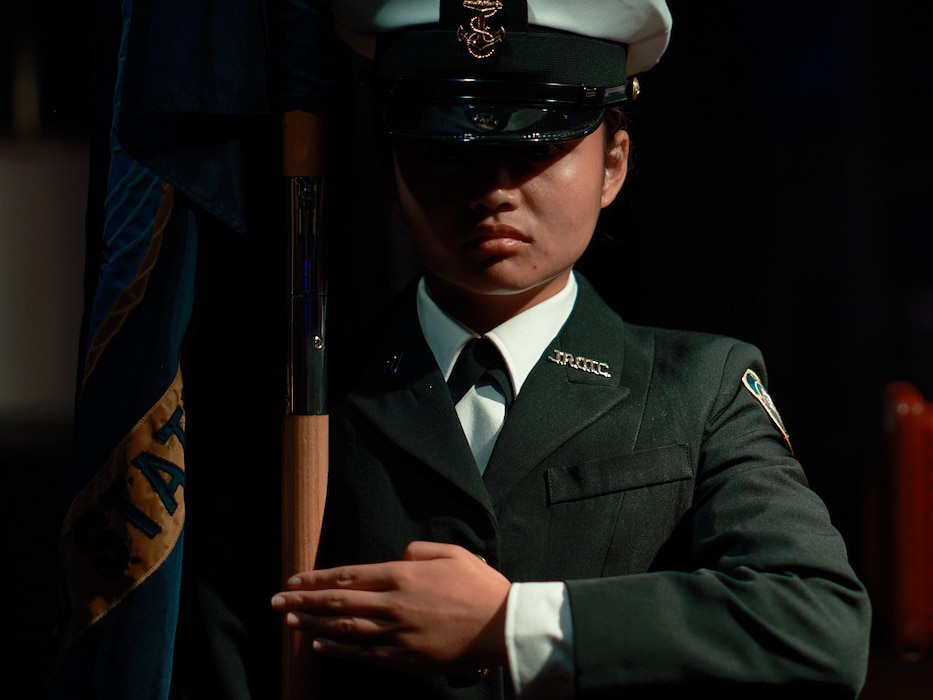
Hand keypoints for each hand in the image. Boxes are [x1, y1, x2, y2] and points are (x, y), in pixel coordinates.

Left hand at [271, 541, 511, 676]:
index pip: (348, 575)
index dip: (316, 578)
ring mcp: (396, 635)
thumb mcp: (452, 553)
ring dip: (311, 624)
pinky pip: (362, 653)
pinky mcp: (404, 659)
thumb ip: (419, 551)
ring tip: (288, 621)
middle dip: (302, 601)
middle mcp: (392, 605)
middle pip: (337, 602)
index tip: (293, 579)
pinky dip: (337, 648)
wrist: (502, 627)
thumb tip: (398, 557)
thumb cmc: (481, 587)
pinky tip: (319, 644)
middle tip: (275, 601)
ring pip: (343, 628)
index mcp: (402, 576)